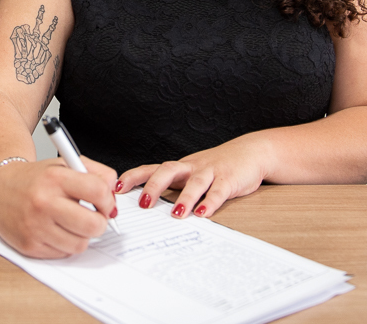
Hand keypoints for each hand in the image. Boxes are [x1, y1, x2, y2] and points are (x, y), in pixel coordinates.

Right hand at [0, 156, 116, 258]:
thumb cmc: (36, 178)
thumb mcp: (65, 163)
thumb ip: (96, 172)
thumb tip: (114, 193)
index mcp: (54, 177)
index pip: (98, 191)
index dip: (108, 200)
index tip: (104, 202)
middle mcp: (43, 202)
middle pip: (94, 224)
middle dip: (100, 222)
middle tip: (93, 216)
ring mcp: (35, 226)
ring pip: (81, 244)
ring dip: (82, 235)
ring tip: (71, 222)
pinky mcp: (29, 246)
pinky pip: (63, 253)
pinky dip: (65, 243)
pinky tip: (56, 230)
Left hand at [118, 139, 269, 218]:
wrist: (251, 152)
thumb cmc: (216, 166)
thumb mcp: (190, 174)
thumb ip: (173, 187)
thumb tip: (146, 207)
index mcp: (180, 167)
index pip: (151, 169)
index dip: (133, 177)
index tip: (116, 189)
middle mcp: (192, 167)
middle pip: (168, 171)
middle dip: (154, 187)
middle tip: (143, 204)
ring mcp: (211, 171)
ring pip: (195, 182)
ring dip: (185, 198)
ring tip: (177, 214)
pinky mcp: (229, 179)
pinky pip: (219, 191)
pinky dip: (211, 202)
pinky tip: (203, 213)